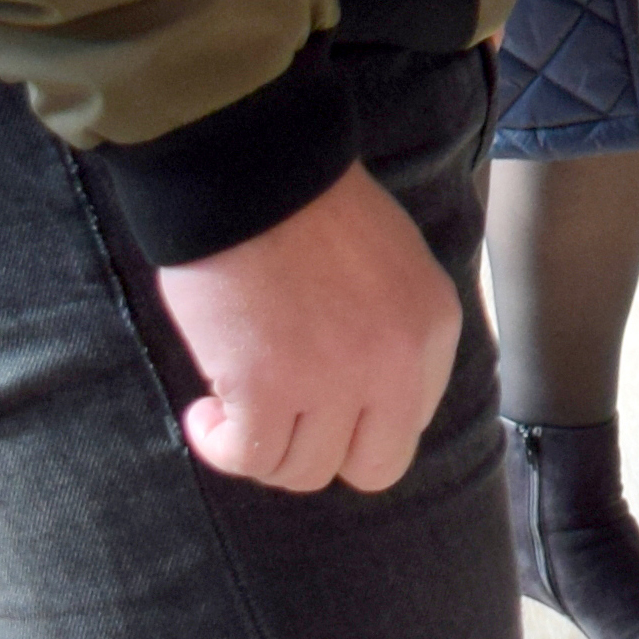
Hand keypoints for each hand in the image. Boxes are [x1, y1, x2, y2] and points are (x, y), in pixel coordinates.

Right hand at [160, 161, 463, 491]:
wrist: (257, 168)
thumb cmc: (313, 205)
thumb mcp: (393, 264)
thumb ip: (391, 331)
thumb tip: (364, 398)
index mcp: (433, 328)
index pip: (410, 422)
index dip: (360, 419)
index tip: (324, 399)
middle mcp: (395, 365)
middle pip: (373, 467)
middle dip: (325, 451)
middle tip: (285, 417)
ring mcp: (333, 383)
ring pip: (304, 470)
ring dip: (265, 446)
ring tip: (236, 403)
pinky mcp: (267, 391)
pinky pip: (249, 457)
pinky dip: (220, 445)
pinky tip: (206, 413)